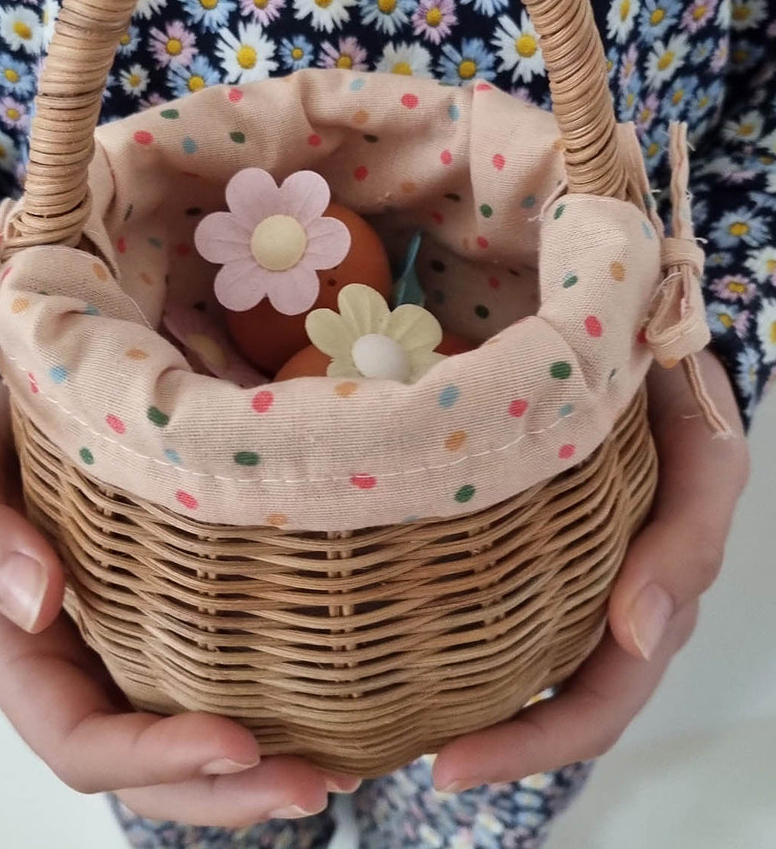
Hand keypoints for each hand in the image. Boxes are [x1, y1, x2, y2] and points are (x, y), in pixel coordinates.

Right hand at [0, 379, 356, 824]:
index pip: (82, 743)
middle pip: (150, 770)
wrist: (35, 401)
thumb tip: (36, 601)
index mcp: (21, 657)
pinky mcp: (179, 615)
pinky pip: (222, 674)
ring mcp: (133, 649)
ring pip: (193, 738)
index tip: (238, 745)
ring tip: (342, 767)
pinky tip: (333, 704)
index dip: (156, 759)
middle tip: (314, 785)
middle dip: (230, 791)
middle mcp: (82, 671)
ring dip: (263, 769)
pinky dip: (276, 702)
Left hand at [432, 350, 749, 791]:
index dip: (534, 743)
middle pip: (557, 700)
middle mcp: (618, 600)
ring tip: (390, 723)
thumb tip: (641, 634)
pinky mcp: (539, 541)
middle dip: (493, 742)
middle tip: (406, 760)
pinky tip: (404, 637)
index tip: (448, 764)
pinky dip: (461, 630)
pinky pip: (504, 597)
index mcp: (658, 599)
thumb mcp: (708, 458)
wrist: (642, 334)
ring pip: (527, 658)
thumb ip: (690, 537)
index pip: (601, 698)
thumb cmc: (682, 396)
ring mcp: (580, 574)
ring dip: (471, 699)